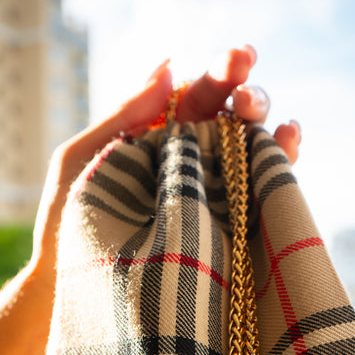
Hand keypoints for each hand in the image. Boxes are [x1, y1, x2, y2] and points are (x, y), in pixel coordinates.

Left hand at [31, 44, 300, 283]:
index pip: (195, 97)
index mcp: (154, 139)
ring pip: (251, 151)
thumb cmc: (64, 230)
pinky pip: (259, 193)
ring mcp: (209, 197)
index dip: (221, 73)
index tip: (240, 60)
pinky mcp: (226, 229)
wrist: (75, 294)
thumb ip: (122, 116)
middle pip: (230, 119)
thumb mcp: (79, 164)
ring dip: (268, 129)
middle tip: (246, 102)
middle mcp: (187, 163)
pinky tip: (289, 144)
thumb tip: (170, 65)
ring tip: (273, 124)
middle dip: (247, 98)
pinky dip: (280, 165)